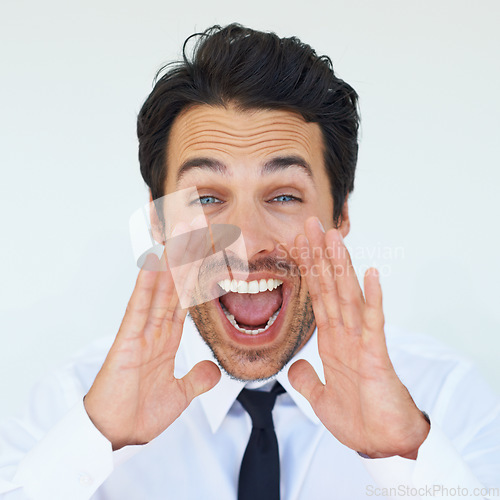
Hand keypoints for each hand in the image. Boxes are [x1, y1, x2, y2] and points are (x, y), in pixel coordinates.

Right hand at [84, 250, 220, 449]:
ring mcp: (140, 333)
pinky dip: (145, 286)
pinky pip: (138, 308)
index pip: (184, 302)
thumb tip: (214, 370)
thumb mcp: (180, 395)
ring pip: (158, 292)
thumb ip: (197, 379)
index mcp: (166, 341)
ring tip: (179, 238)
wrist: (116, 436)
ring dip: (168, 265)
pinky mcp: (126, 342)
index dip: (195, 280)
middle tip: (194, 234)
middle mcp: (154, 331)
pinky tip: (152, 265)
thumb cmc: (139, 415)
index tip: (205, 258)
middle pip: (173, 289)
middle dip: (184, 263)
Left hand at [288, 217, 428, 458]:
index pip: (317, 296)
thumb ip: (306, 379)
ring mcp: (361, 340)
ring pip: (349, 295)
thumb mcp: (320, 398)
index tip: (295, 246)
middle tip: (310, 225)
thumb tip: (295, 366)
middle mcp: (346, 333)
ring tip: (334, 238)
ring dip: (342, 266)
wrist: (381, 445)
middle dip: (320, 256)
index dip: (306, 271)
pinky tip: (370, 274)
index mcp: (332, 341)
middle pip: (331, 287)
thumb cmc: (359, 419)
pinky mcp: (376, 354)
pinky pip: (374, 322)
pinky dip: (372, 298)